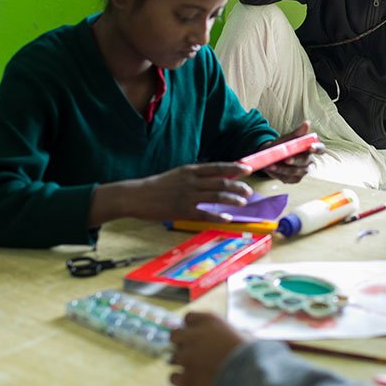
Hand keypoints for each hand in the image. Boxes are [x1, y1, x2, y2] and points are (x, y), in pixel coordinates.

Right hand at [130, 162, 252, 221]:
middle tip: (249, 190)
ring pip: (216, 198)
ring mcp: (187, 197)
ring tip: (243, 202)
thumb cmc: (158, 186)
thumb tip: (216, 177)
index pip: (218, 167)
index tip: (247, 169)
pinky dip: (219, 217)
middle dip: (238, 187)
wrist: (136, 196)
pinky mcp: (182, 211)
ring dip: (233, 200)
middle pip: (221, 183)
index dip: (234, 168)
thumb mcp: (178, 174)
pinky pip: (205, 215)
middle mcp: (191, 182)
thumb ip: (196, 176)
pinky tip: (228, 219)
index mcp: (190, 170)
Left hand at [170, 312, 248, 385]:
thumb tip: (220, 337)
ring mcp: (187, 357)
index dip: (191, 326)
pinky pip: (173, 376)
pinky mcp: (186, 377)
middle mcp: (194, 336)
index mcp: (209, 320)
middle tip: (191, 349)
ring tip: (194, 366)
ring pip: (173, 357)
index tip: (195, 332)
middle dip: (181, 342)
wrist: (247, 372)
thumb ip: (223, 332)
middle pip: (175, 335)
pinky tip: (190, 378)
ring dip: (182, 361)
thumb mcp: (239, 333)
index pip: (189, 317)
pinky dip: (180, 378)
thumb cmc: (249, 351)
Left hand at [257, 121, 324, 183]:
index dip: (317, 149)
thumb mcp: (288, 138)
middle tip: (286, 159)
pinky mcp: (295, 179)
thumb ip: (298, 132)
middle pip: (306, 162)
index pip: (321, 149)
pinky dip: (279, 174)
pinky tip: (272, 169)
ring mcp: (303, 171)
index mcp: (311, 149)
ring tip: (272, 165)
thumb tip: (307, 123)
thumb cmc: (282, 145)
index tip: (311, 147)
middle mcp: (309, 161)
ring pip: (296, 171)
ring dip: (284, 169)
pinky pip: (289, 178)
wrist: (269, 155)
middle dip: (296, 160)